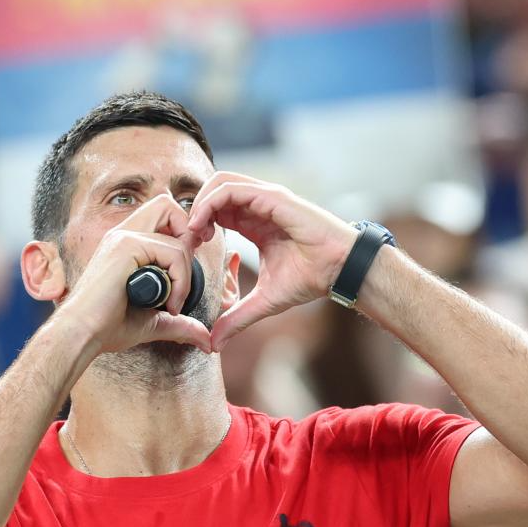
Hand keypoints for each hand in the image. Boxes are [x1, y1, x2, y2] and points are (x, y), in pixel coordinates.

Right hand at [60, 193, 212, 354]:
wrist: (83, 334)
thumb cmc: (109, 327)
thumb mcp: (153, 321)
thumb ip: (180, 324)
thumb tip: (206, 340)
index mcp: (127, 243)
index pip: (163, 215)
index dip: (183, 236)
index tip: (185, 274)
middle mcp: (123, 233)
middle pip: (167, 204)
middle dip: (188, 235)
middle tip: (185, 273)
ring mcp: (123, 237)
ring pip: (177, 236)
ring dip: (185, 273)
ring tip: (174, 304)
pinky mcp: (126, 247)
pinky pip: (172, 253)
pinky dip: (180, 281)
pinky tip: (169, 305)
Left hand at [186, 172, 355, 349]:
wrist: (339, 270)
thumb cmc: (310, 279)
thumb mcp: (263, 302)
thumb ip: (236, 319)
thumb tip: (214, 344)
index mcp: (254, 222)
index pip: (217, 210)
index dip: (198, 225)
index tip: (191, 249)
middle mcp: (258, 205)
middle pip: (214, 190)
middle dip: (194, 210)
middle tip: (188, 239)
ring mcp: (265, 198)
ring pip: (220, 182)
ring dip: (199, 204)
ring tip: (193, 231)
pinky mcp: (271, 197)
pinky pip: (232, 190)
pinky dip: (211, 203)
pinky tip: (203, 226)